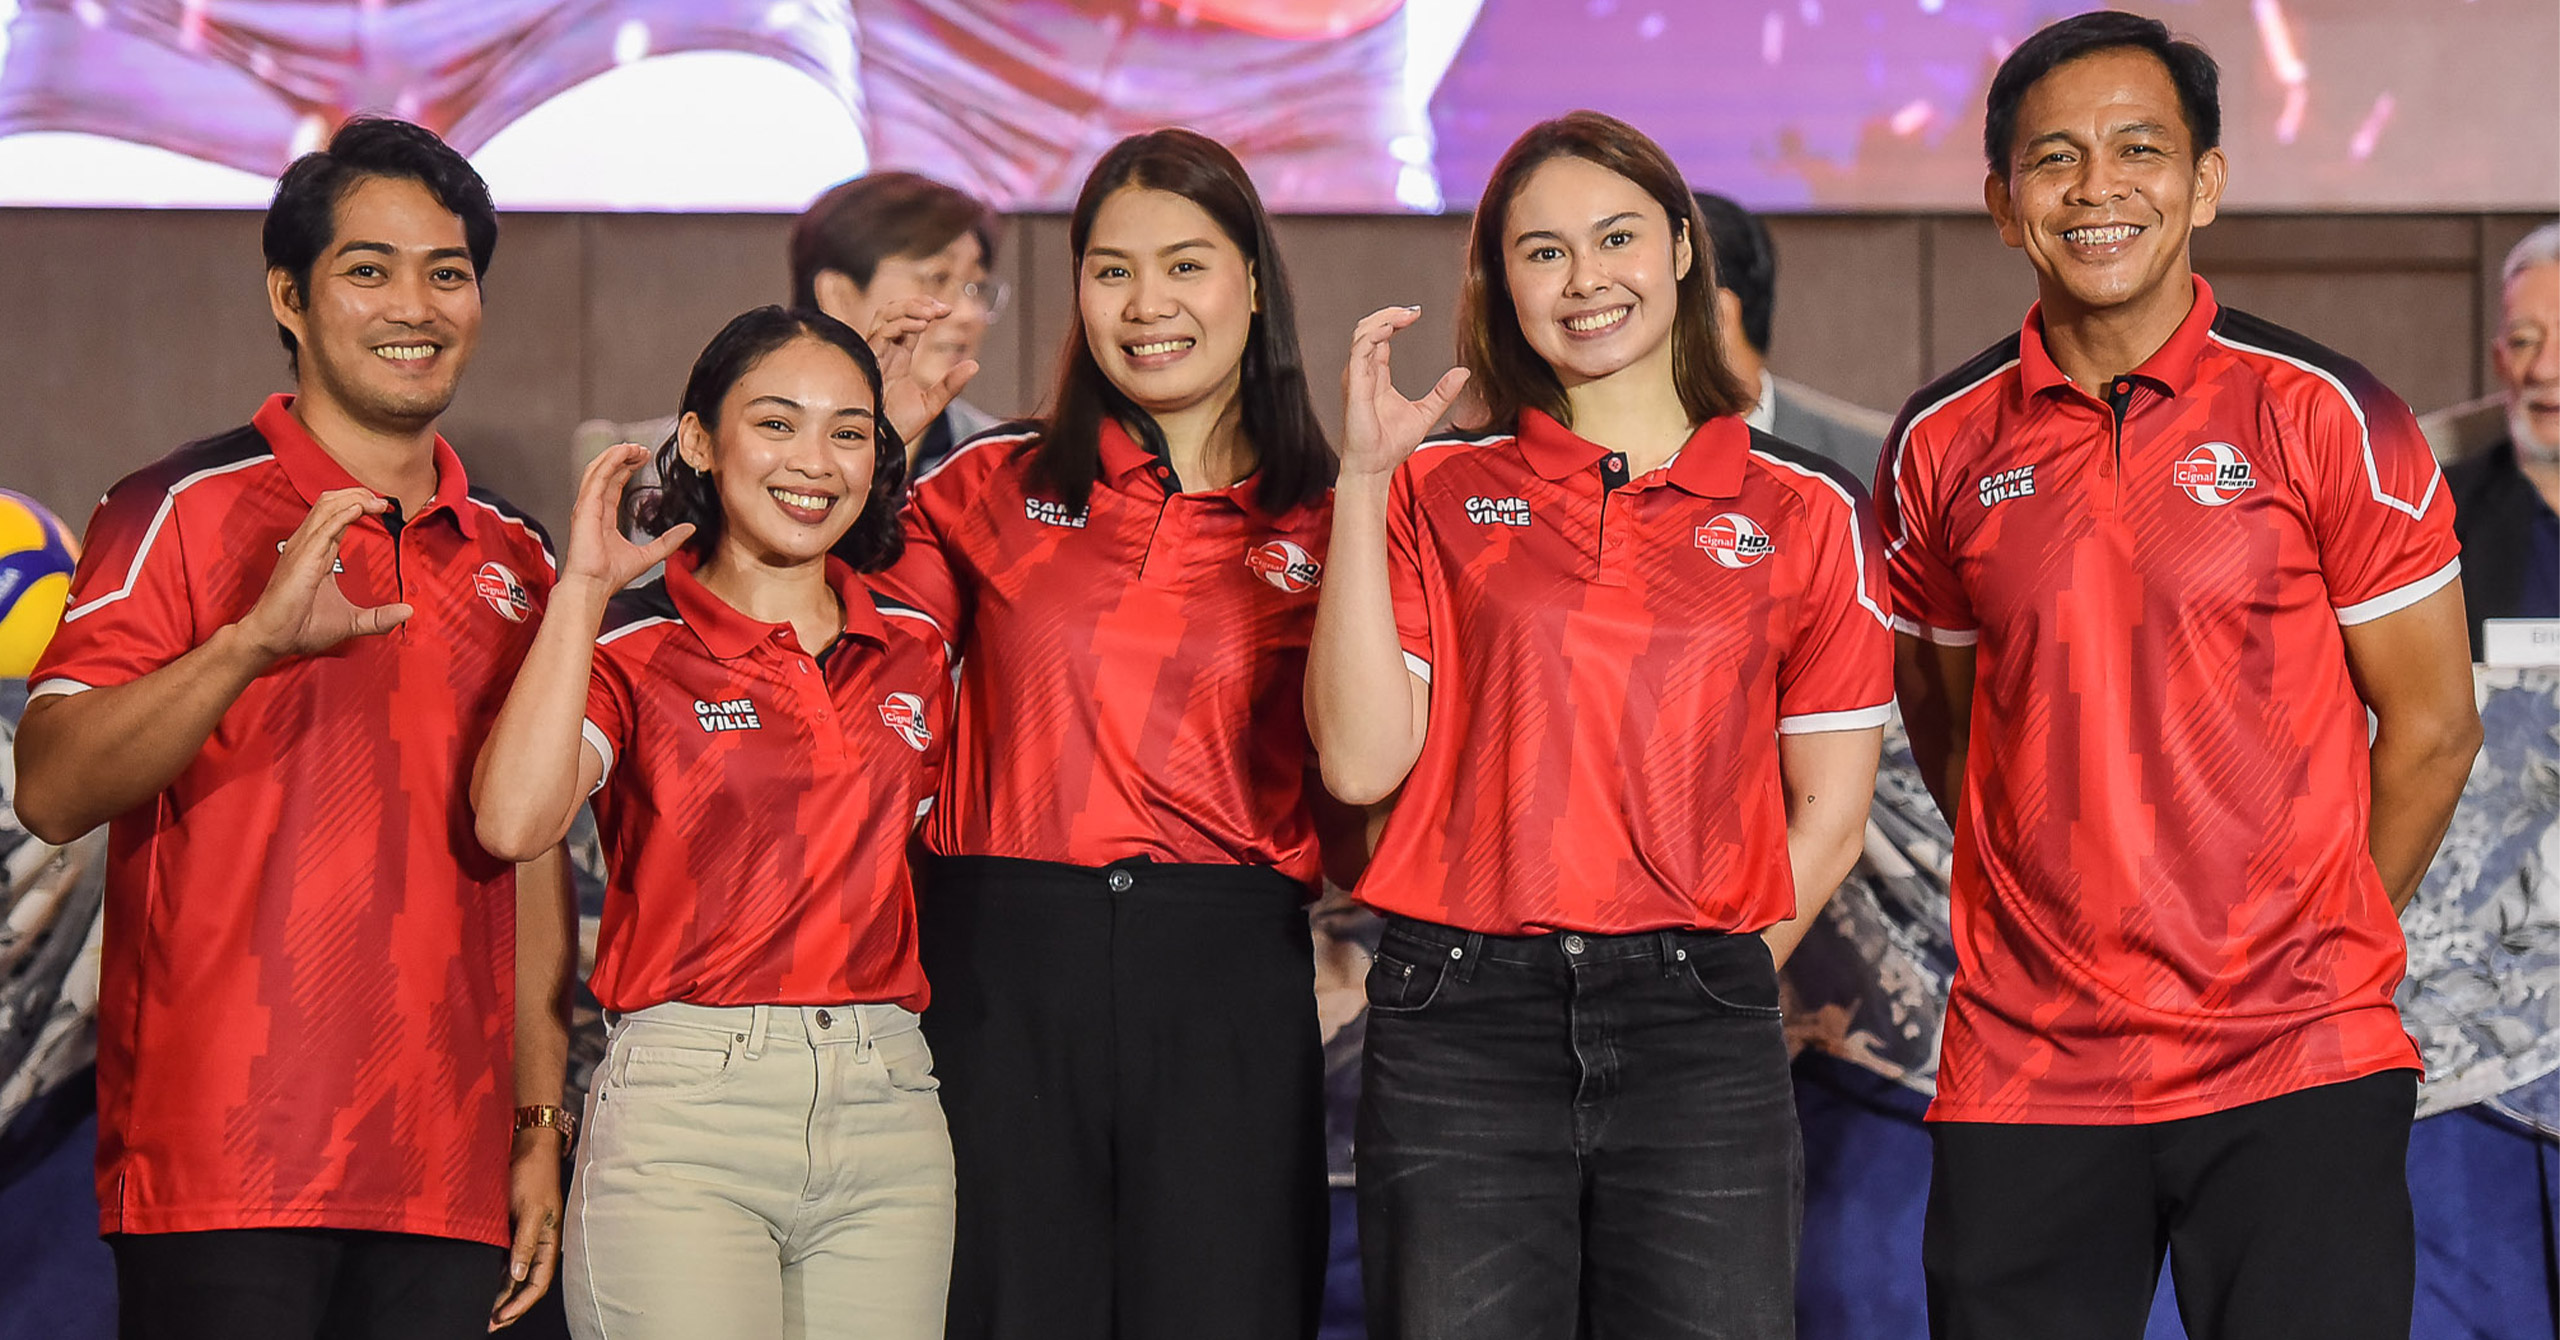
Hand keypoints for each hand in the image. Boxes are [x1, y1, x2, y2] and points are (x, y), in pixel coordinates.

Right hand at [232, 488, 413, 664]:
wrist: (273, 638)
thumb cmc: (301, 627)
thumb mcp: (350, 622)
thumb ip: (379, 617)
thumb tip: (407, 612)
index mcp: (317, 553)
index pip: (337, 517)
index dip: (359, 506)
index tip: (383, 507)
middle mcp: (308, 545)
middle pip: (330, 503)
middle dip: (358, 494)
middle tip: (383, 500)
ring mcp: (302, 549)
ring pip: (326, 509)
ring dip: (354, 499)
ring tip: (376, 501)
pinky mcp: (302, 559)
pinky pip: (323, 529)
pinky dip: (341, 515)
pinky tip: (359, 509)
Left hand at [488, 1129, 564, 1329]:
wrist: (528, 1146)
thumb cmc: (533, 1174)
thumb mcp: (529, 1209)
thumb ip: (523, 1243)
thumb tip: (517, 1275)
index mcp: (549, 1241)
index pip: (538, 1283)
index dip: (520, 1303)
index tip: (501, 1317)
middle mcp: (538, 1243)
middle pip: (526, 1284)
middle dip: (510, 1307)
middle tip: (490, 1323)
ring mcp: (524, 1237)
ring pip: (515, 1275)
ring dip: (502, 1294)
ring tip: (486, 1311)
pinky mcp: (512, 1228)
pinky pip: (505, 1260)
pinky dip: (496, 1276)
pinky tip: (484, 1284)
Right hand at [562, 442, 693, 595]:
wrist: (594, 586)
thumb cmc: (611, 575)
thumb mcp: (649, 554)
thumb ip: (668, 541)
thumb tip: (689, 529)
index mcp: (604, 516)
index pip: (613, 483)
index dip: (626, 467)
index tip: (642, 457)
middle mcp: (593, 507)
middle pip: (606, 472)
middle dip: (623, 456)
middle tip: (641, 448)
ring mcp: (587, 506)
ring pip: (598, 470)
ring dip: (616, 454)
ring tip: (634, 446)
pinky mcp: (585, 507)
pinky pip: (597, 477)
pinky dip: (609, 462)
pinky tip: (622, 452)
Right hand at [866, 295, 980, 447]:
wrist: (882, 445)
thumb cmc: (899, 427)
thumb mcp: (932, 402)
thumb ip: (951, 384)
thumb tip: (974, 365)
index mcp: (897, 357)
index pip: (909, 321)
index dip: (926, 310)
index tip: (948, 310)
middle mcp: (884, 352)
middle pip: (893, 311)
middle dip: (916, 303)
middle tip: (941, 307)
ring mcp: (874, 355)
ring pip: (884, 316)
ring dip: (909, 308)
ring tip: (932, 313)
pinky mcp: (868, 361)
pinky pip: (881, 333)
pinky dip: (901, 324)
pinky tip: (921, 326)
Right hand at [1342, 306, 1468, 483]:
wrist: (1375, 467)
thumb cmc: (1390, 445)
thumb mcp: (1426, 413)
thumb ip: (1443, 392)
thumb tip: (1463, 372)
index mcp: (1376, 376)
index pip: (1381, 337)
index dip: (1396, 321)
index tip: (1417, 313)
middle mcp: (1363, 373)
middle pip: (1369, 328)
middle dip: (1389, 313)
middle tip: (1413, 310)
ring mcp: (1356, 377)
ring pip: (1362, 333)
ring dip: (1383, 319)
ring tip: (1405, 314)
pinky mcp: (1354, 384)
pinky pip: (1360, 349)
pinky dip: (1375, 334)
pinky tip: (1392, 328)